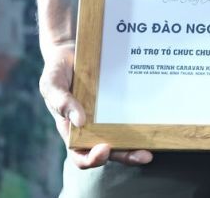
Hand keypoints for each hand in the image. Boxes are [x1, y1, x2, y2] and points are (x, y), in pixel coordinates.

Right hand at [38, 40, 151, 169]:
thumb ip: (60, 101)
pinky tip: (158, 120)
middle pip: (110, 151)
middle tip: (143, 156)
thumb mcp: (52, 83)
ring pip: (125, 138)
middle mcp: (93, 128)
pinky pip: (133, 116)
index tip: (104, 149)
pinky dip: (144, 122)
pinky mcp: (121, 104)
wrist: (72, 51)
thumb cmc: (57, 71)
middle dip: (126, 156)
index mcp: (73, 131)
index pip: (81, 154)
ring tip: (153, 148)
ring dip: (138, 146)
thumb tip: (79, 121)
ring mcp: (108, 117)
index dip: (92, 159)